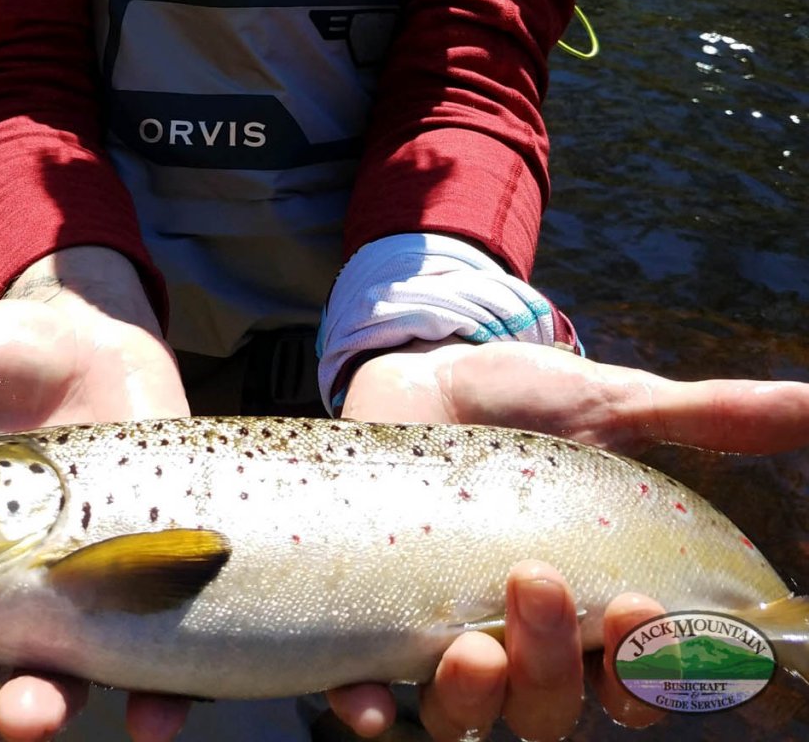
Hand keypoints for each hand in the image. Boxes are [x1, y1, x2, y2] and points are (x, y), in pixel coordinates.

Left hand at [329, 338, 808, 740]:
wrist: (425, 366)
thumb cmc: (529, 402)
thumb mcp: (619, 405)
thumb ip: (711, 418)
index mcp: (595, 608)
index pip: (640, 684)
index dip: (653, 673)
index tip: (650, 618)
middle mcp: (524, 642)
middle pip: (555, 709)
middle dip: (557, 667)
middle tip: (543, 583)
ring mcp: (442, 636)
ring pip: (471, 717)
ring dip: (477, 697)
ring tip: (470, 642)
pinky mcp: (370, 618)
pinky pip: (364, 694)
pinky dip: (367, 709)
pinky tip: (362, 702)